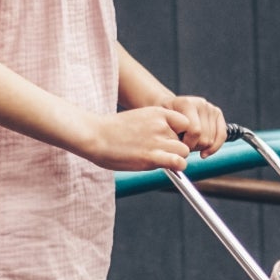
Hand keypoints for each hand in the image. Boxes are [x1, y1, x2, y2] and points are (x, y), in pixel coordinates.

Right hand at [81, 106, 197, 171]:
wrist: (94, 135)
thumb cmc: (112, 130)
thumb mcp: (139, 119)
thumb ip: (155, 126)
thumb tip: (167, 141)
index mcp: (157, 112)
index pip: (185, 122)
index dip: (180, 133)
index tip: (170, 140)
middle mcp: (161, 124)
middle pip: (185, 139)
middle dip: (176, 147)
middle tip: (161, 153)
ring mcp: (157, 140)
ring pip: (184, 151)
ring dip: (175, 157)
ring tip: (159, 159)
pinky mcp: (152, 157)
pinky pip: (179, 162)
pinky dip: (177, 166)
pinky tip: (167, 167)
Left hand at [166, 94, 227, 154]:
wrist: (170, 107)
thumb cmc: (164, 119)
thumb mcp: (161, 124)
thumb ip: (168, 134)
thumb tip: (176, 157)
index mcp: (186, 103)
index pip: (195, 131)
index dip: (187, 144)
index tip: (178, 146)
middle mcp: (201, 103)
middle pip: (204, 137)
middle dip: (193, 147)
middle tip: (183, 146)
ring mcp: (210, 108)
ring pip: (211, 139)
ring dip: (200, 147)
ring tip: (190, 144)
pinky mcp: (217, 113)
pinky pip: (222, 135)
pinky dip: (214, 148)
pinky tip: (204, 153)